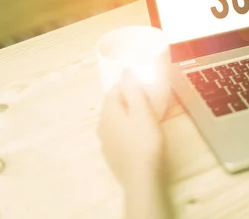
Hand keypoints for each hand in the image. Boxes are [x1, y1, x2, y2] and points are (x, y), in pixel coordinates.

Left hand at [98, 71, 164, 187]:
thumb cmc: (145, 141)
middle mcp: (101, 125)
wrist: (141, 178)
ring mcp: (105, 142)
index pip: (114, 90)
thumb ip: (134, 90)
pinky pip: (117, 135)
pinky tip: (139, 137)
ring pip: (115, 121)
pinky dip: (126, 131)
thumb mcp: (143, 112)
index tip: (144, 86)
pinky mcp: (111, 155)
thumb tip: (125, 71)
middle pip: (113, 106)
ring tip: (144, 118)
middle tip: (147, 101)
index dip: (128, 84)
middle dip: (127, 100)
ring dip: (127, 116)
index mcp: (108, 112)